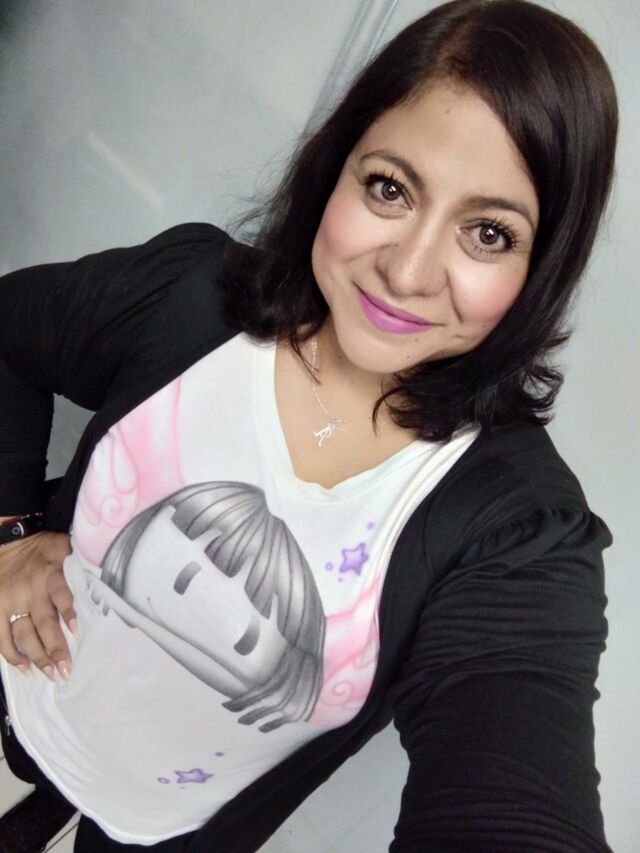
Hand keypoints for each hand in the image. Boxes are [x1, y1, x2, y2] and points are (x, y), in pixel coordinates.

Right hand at [0, 530, 74, 679]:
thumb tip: (108, 571)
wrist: (10, 542)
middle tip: (66, 670)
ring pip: (24, 634)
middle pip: (44, 623)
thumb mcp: (65, 547)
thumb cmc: (44, 548)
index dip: (68, 612)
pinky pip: (2, 636)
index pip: (61, 594)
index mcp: (50, 575)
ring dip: (37, 656)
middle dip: (55, 648)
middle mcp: (31, 591)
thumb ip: (81, 560)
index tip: (76, 630)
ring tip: (51, 674)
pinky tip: (25, 668)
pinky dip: (12, 654)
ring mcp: (12, 603)